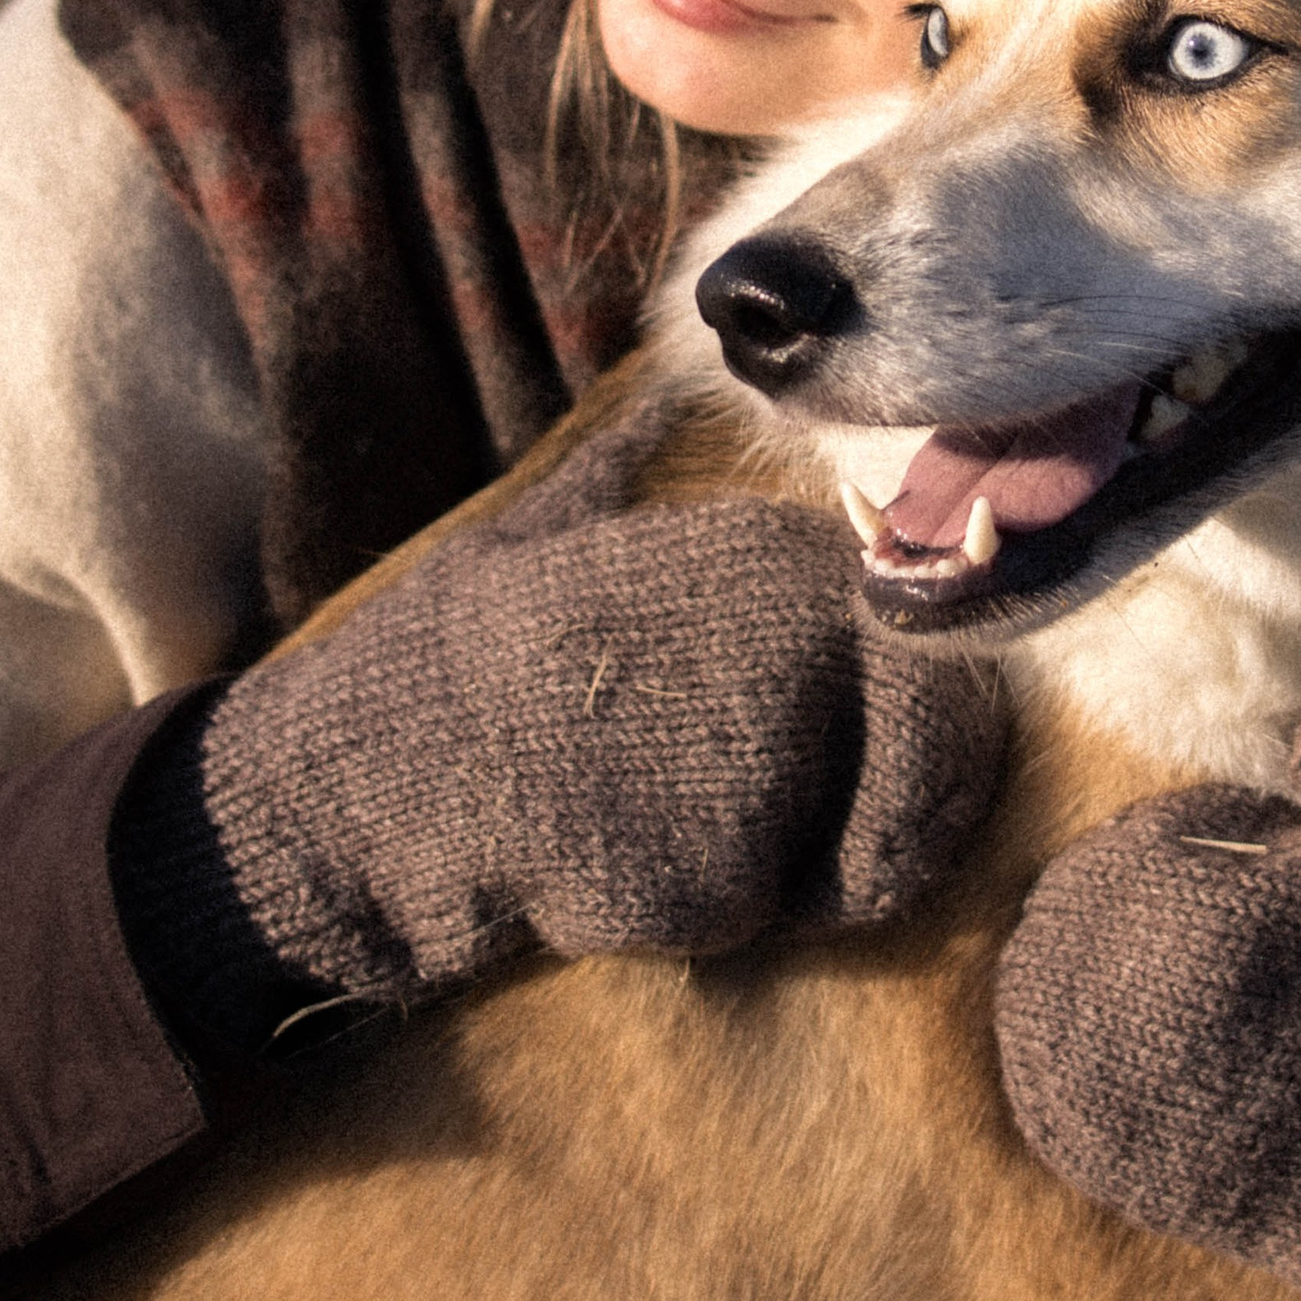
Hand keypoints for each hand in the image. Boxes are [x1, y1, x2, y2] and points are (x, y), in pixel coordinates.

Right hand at [120, 393, 1006, 1049]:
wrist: (363, 769)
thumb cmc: (451, 654)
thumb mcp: (546, 529)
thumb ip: (629, 471)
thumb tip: (658, 385)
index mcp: (769, 557)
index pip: (937, 656)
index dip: (937, 720)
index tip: (884, 748)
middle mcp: (792, 644)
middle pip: (931, 766)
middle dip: (881, 812)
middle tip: (784, 814)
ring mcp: (761, 763)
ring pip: (842, 853)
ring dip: (774, 864)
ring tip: (646, 811)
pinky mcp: (714, 877)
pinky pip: (753, 915)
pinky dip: (692, 910)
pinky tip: (596, 853)